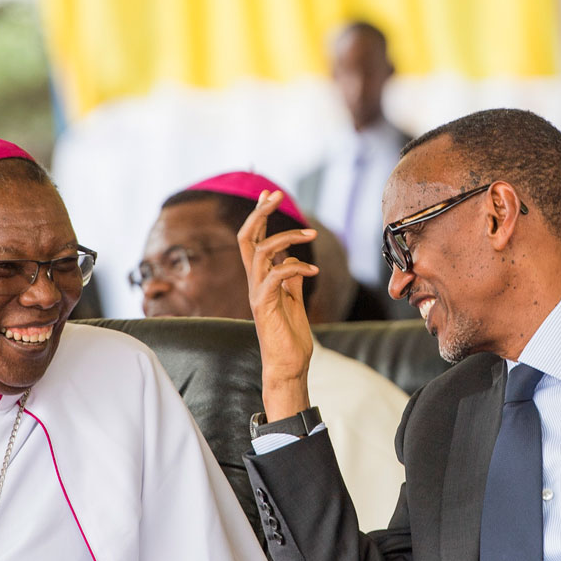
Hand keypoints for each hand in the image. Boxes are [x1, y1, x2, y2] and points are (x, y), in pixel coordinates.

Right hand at [236, 190, 319, 419]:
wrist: (288, 366)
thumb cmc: (290, 337)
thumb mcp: (293, 300)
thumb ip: (291, 279)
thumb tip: (294, 261)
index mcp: (260, 278)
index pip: (253, 239)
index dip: (259, 215)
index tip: (269, 194)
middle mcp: (254, 282)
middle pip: (246, 238)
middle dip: (259, 213)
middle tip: (275, 195)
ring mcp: (257, 293)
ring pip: (259, 252)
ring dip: (286, 237)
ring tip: (311, 234)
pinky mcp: (264, 306)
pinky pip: (275, 276)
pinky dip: (295, 268)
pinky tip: (314, 272)